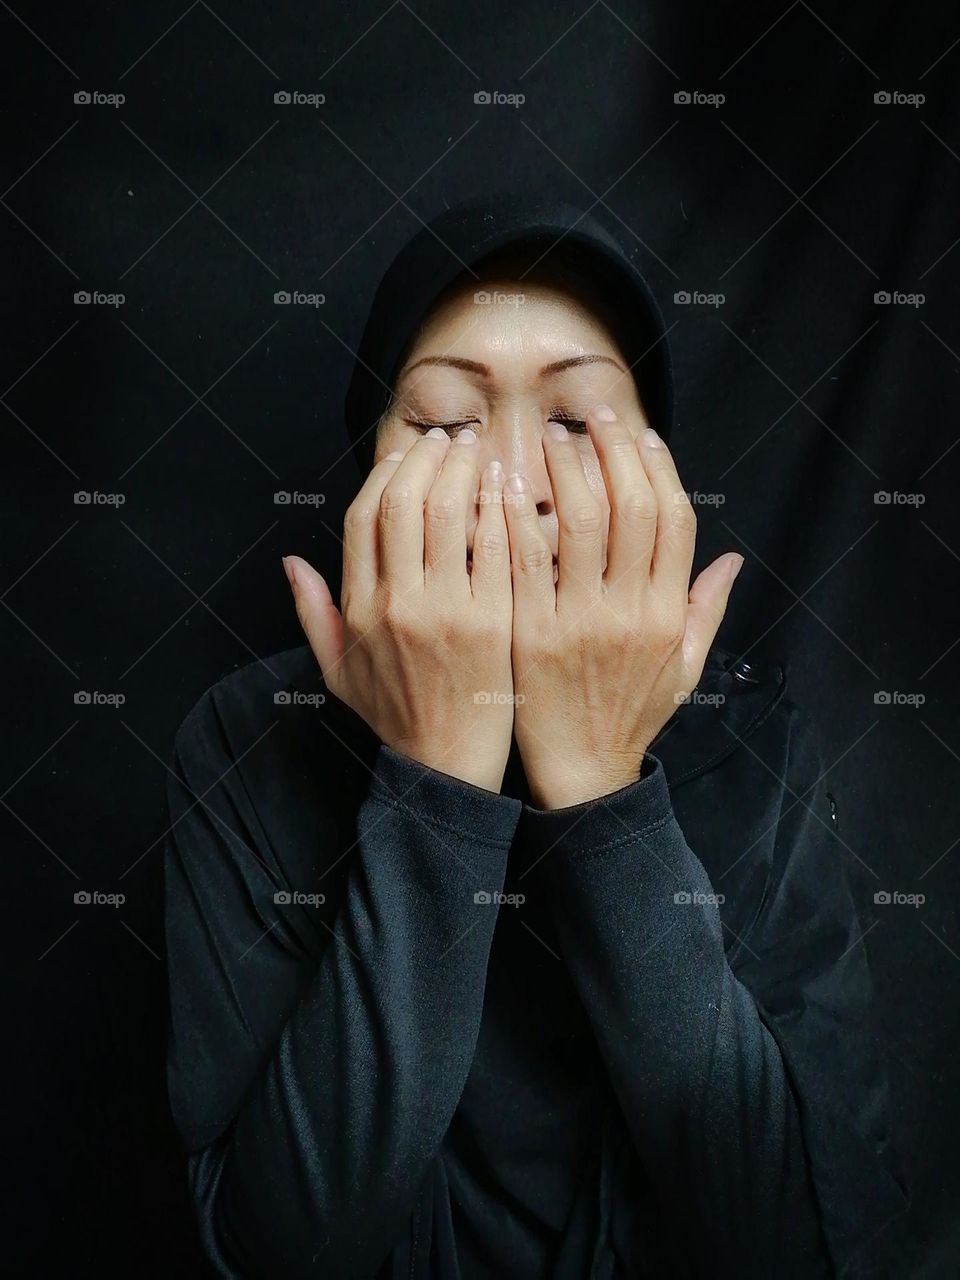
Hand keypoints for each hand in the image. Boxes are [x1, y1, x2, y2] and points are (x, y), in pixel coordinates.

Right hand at [283, 428, 514, 792]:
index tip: (405, 456)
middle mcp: (397, 603)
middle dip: (428, 459)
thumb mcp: (337, 672)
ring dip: (464, 470)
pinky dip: (500, 508)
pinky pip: (496, 545)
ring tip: (479, 451)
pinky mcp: (493, 621)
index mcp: (359, 610)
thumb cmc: (397, 717)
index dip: (384, 477)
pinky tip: (509, 487)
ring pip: (451, 513)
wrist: (448, 767)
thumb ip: (312, 613)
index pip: (362, 519)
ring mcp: (447, 610)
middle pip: (405, 503)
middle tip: (449, 440)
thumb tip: (290, 562)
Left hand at [503, 406, 743, 809]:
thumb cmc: (632, 716)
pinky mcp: (531, 631)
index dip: (659, 469)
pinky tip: (506, 482)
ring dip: (566, 469)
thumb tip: (735, 560)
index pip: (674, 520)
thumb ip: (707, 610)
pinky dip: (515, 513)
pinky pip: (525, 558)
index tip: (641, 436)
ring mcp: (579, 620)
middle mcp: (630, 611)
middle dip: (612, 451)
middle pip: (630, 507)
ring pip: (580, 522)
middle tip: (593, 418)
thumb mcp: (685, 668)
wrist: (583, 771)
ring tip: (552, 437)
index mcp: (668, 613)